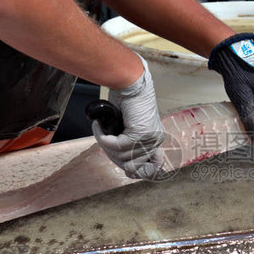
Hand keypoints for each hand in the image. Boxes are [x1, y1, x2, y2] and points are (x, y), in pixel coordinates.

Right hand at [91, 55, 164, 179]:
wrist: (129, 81)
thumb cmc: (126, 99)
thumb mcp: (127, 125)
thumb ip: (126, 142)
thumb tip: (117, 157)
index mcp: (154, 140)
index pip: (151, 170)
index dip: (135, 172)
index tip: (122, 164)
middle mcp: (155, 141)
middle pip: (130, 166)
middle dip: (112, 156)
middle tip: (104, 140)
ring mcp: (149, 138)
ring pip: (121, 157)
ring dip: (106, 145)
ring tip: (100, 129)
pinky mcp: (139, 133)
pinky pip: (116, 146)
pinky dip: (103, 137)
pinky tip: (98, 126)